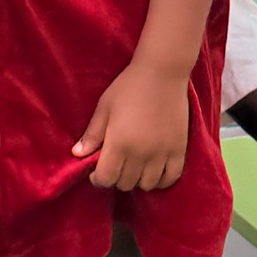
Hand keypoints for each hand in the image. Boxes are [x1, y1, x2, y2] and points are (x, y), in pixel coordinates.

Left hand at [72, 62, 189, 192]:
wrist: (163, 72)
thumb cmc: (129, 86)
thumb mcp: (105, 107)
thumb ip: (92, 134)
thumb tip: (77, 155)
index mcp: (119, 143)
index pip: (105, 179)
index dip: (97, 179)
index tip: (97, 170)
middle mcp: (140, 154)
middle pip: (125, 184)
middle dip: (116, 177)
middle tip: (116, 163)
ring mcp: (162, 153)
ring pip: (147, 185)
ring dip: (138, 179)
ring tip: (135, 165)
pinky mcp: (179, 149)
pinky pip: (171, 178)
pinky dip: (161, 180)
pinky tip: (154, 170)